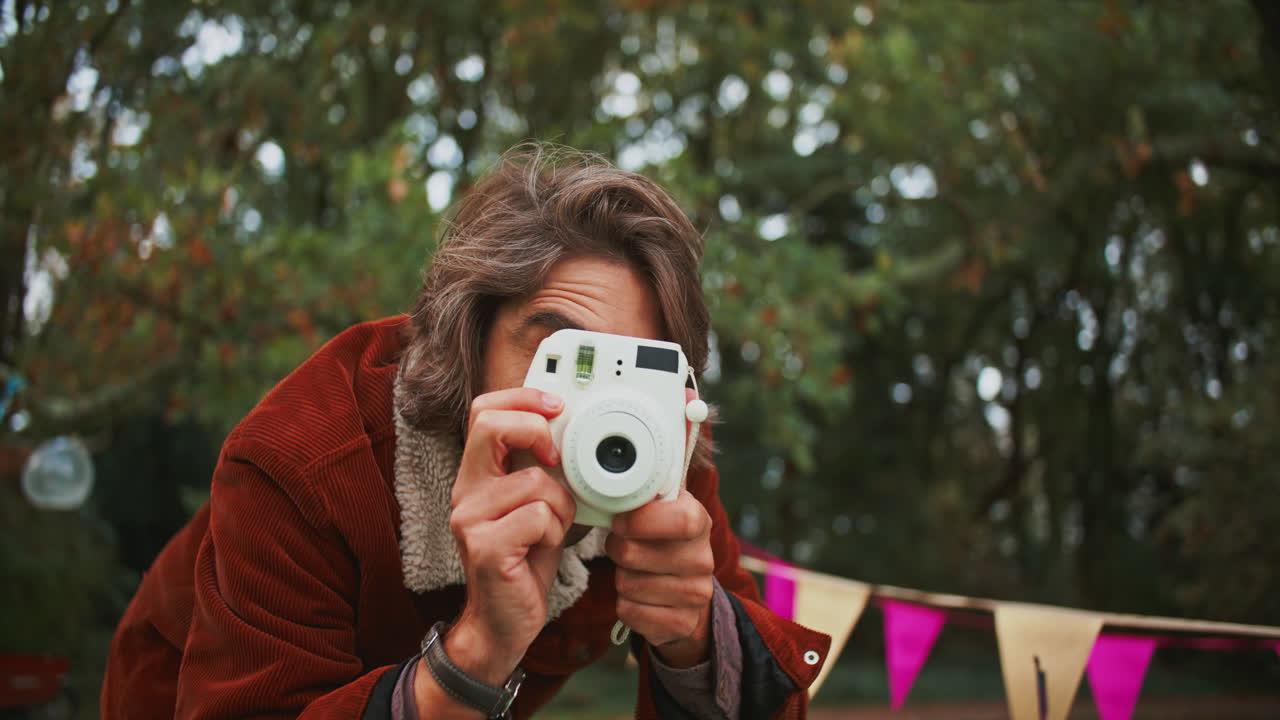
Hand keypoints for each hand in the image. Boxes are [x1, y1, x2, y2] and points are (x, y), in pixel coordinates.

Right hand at [445, 387, 576, 682]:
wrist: (503, 620)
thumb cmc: (524, 560)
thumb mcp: (533, 503)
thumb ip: (541, 468)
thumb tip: (572, 428)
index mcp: (477, 475)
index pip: (484, 410)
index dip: (522, 397)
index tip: (556, 406)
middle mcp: (466, 491)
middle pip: (491, 425)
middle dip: (536, 431)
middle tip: (556, 457)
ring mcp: (470, 519)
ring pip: (534, 480)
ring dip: (560, 505)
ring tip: (550, 528)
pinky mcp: (485, 547)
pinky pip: (538, 516)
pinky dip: (555, 531)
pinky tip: (543, 549)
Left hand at [607, 489, 715, 667]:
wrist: (686, 593)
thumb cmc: (661, 542)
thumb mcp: (659, 511)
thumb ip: (643, 495)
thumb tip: (612, 481)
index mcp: (698, 521)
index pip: (681, 519)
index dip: (640, 520)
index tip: (619, 522)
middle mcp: (703, 559)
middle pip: (633, 554)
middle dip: (617, 550)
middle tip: (624, 548)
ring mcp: (696, 594)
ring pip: (627, 585)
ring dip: (621, 578)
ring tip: (635, 572)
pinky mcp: (682, 623)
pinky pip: (629, 612)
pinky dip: (625, 605)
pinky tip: (640, 598)